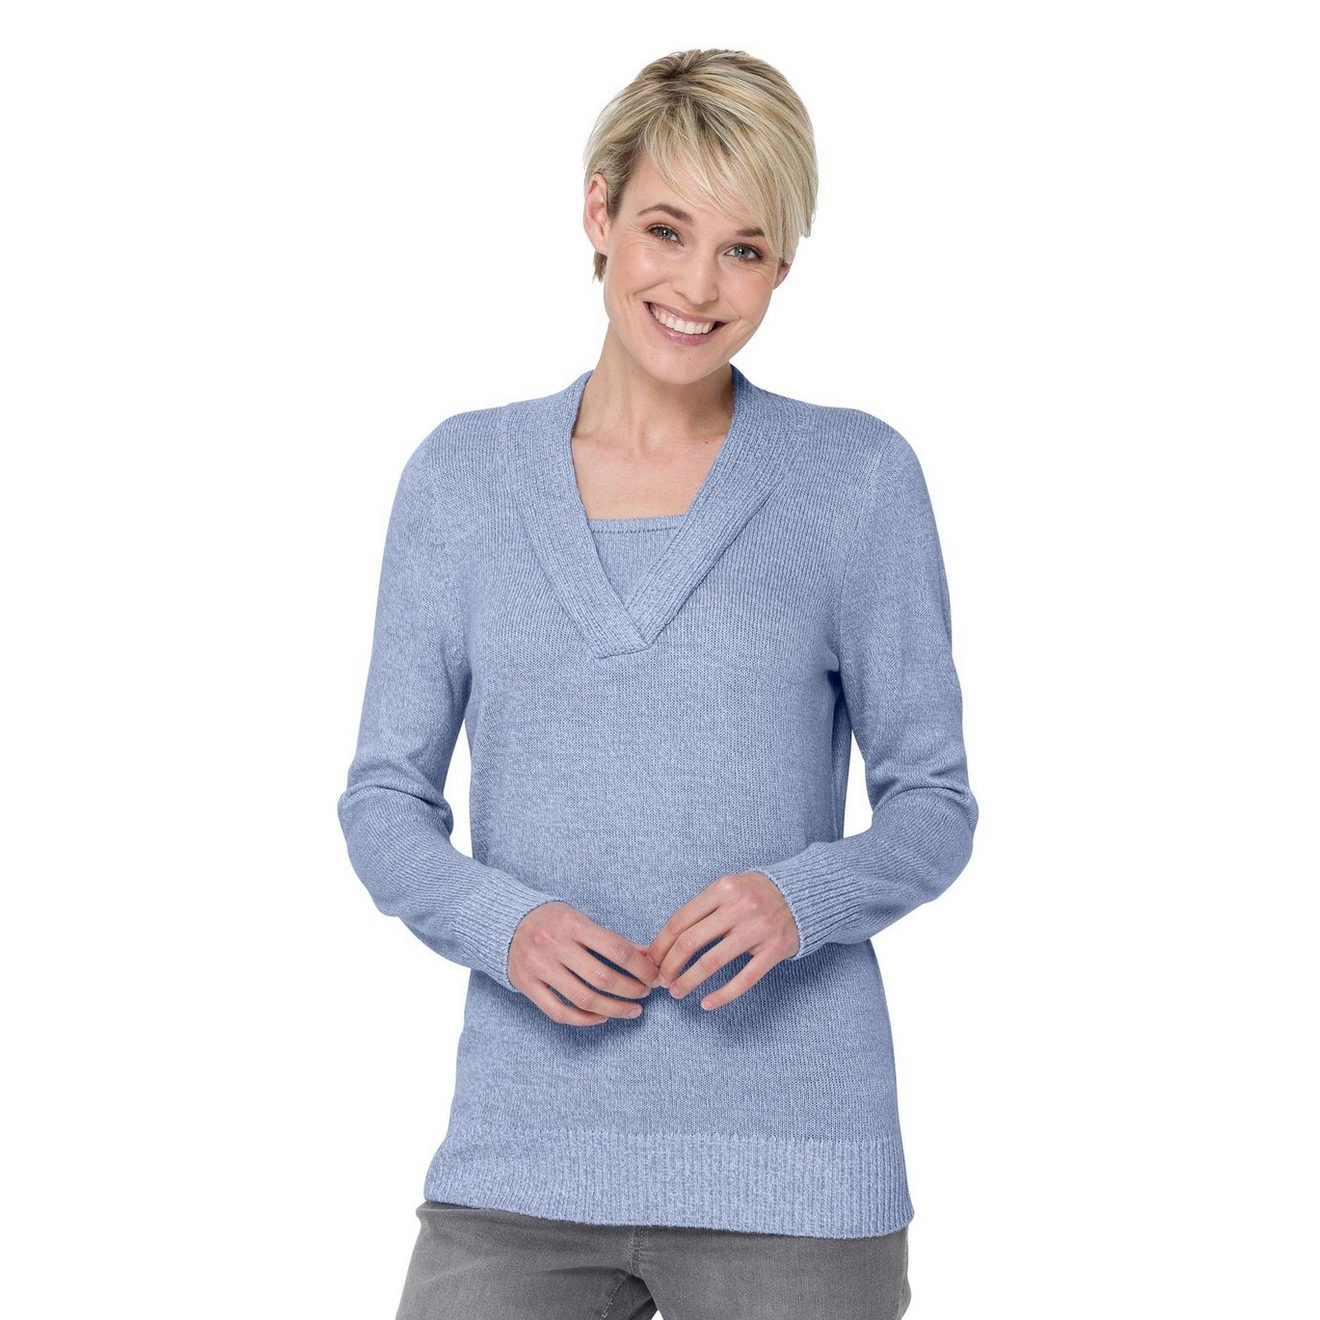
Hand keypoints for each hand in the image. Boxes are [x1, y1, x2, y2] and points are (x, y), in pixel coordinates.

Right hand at [510, 901, 661, 1026]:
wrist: (506, 923)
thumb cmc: (552, 920)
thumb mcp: (580, 919)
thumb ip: (611, 938)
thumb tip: (647, 956)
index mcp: (572, 923)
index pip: (616, 948)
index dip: (640, 966)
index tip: (653, 975)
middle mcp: (554, 945)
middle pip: (602, 977)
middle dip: (631, 989)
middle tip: (645, 993)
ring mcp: (538, 967)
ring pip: (583, 999)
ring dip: (614, 1009)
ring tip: (633, 1010)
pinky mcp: (526, 985)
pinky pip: (559, 1012)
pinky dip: (585, 1020)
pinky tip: (603, 1017)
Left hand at [646, 872, 799, 1010]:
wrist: (803, 895)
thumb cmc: (756, 894)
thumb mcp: (729, 888)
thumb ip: (701, 909)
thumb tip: (663, 942)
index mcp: (723, 888)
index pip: (680, 921)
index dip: (660, 945)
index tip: (652, 961)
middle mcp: (739, 906)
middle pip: (690, 942)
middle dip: (669, 965)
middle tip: (660, 980)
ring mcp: (758, 929)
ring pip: (712, 962)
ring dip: (688, 981)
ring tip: (676, 992)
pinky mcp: (774, 950)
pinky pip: (744, 979)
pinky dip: (722, 995)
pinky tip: (706, 1004)